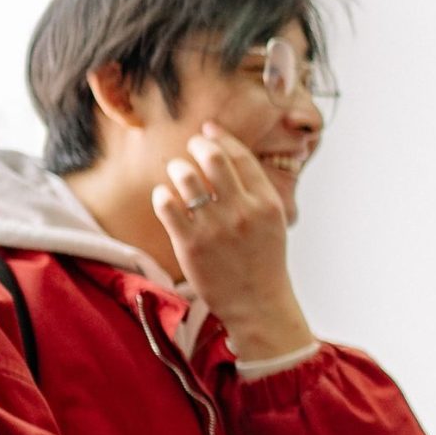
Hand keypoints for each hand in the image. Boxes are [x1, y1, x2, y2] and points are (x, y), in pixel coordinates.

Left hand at [152, 123, 316, 363]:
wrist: (257, 304)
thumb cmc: (263, 260)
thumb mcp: (272, 221)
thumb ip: (255, 190)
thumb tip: (228, 153)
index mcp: (266, 203)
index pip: (240, 156)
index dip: (221, 137)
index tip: (208, 130)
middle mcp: (242, 211)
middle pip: (212, 158)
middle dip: (197, 145)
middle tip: (191, 147)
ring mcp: (215, 227)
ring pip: (185, 176)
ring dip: (177, 168)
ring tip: (176, 172)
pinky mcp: (190, 244)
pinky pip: (167, 204)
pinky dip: (162, 194)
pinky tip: (165, 196)